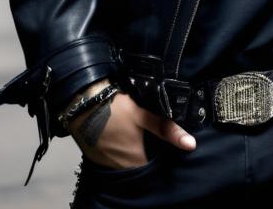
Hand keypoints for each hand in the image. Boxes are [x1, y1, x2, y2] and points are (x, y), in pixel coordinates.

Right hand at [64, 80, 196, 168]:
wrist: (82, 104)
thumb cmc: (114, 109)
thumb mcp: (143, 115)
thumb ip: (166, 130)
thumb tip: (190, 144)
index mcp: (136, 159)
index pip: (153, 168)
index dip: (159, 160)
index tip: (162, 149)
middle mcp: (122, 167)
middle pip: (139, 166)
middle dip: (145, 156)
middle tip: (149, 140)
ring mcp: (107, 163)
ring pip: (126, 164)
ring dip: (131, 154)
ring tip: (135, 138)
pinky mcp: (96, 158)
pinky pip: (112, 160)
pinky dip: (118, 153)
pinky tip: (120, 138)